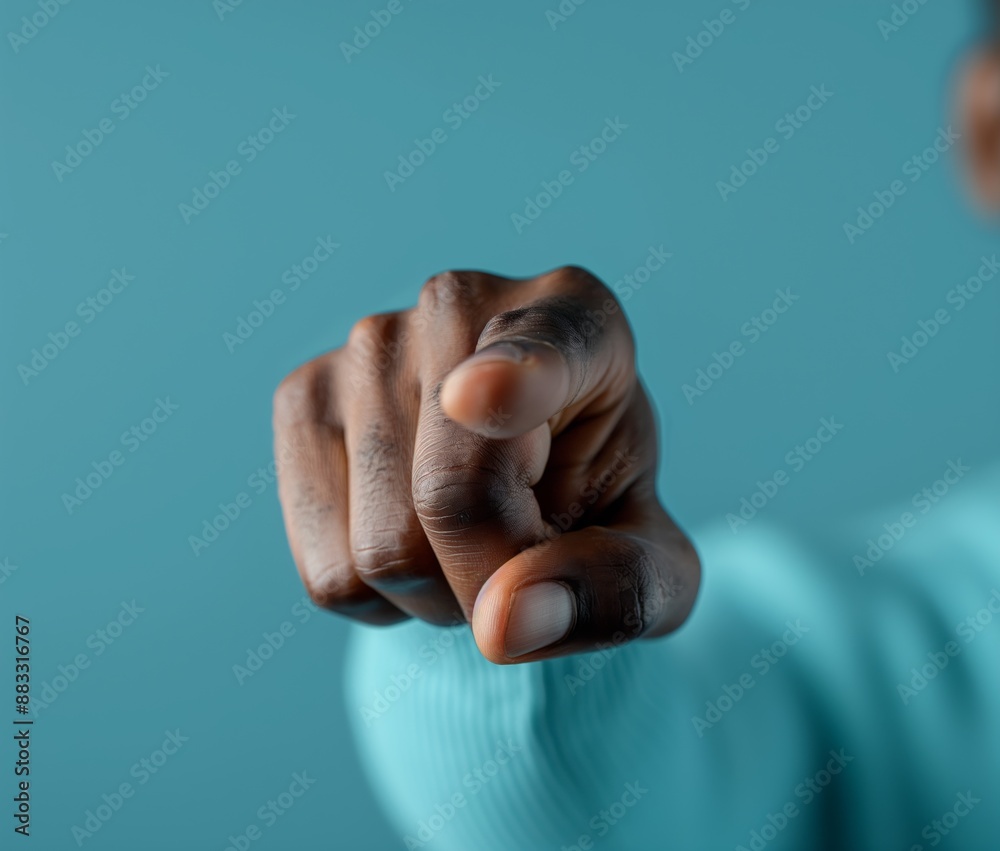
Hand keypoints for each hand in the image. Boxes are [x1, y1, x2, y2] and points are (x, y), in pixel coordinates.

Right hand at [272, 266, 699, 663]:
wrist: (519, 486)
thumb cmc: (598, 511)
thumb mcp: (655, 565)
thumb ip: (618, 590)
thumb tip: (503, 626)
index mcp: (581, 318)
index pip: (545, 344)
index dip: (515, 377)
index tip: (480, 399)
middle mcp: (459, 305)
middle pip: (452, 498)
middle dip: (494, 577)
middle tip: (525, 552)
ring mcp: (367, 344)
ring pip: (382, 550)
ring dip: (437, 595)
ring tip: (466, 537)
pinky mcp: (301, 398)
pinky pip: (328, 572)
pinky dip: (378, 599)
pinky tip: (408, 536)